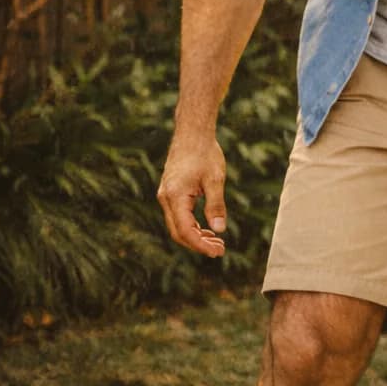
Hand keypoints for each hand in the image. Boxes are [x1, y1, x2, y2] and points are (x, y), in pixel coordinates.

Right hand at [157, 131, 228, 257]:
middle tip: (220, 250)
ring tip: (217, 242)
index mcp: (174, 197)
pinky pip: (179, 215)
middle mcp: (166, 199)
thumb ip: (216, 205)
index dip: (200, 245)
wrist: (192, 134)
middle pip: (179, 232)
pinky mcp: (170, 192)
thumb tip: (220, 229)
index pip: (185, 231)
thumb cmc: (205, 154)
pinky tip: (208, 228)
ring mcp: (166, 196)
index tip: (218, 252)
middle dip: (198, 244)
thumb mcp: (215, 180)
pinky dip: (192, 225)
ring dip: (196, 236)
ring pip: (178, 225)